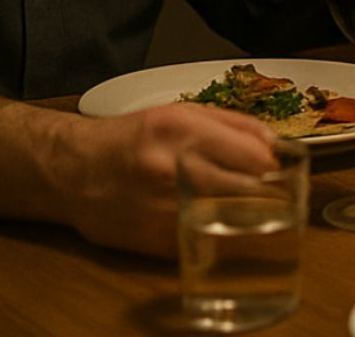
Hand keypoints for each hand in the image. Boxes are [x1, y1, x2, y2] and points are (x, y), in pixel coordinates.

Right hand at [56, 103, 277, 256]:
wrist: (73, 171)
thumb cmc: (131, 139)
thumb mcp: (183, 113)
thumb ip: (235, 125)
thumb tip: (276, 145)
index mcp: (182, 130)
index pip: (254, 156)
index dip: (275, 167)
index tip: (281, 171)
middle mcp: (171, 168)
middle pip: (248, 191)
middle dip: (270, 194)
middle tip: (277, 195)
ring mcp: (161, 208)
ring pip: (231, 220)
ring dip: (248, 218)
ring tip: (250, 210)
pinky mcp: (154, 241)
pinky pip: (206, 241)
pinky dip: (219, 234)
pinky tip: (217, 223)